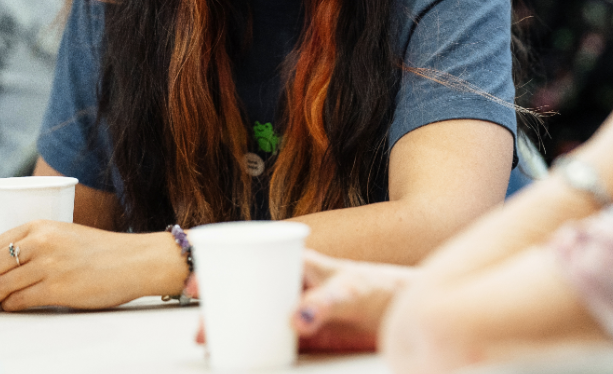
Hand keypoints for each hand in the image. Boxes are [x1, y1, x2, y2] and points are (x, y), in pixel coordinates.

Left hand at [0, 220, 184, 310]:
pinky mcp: (57, 289)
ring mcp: (48, 266)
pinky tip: (8, 308)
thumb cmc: (101, 251)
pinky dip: (7, 307)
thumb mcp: (63, 234)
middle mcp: (41, 242)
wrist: (134, 262)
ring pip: (0, 286)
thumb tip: (1, 267)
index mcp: (40, 226)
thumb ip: (35, 244)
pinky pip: (19, 301)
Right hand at [191, 252, 413, 351]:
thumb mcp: (356, 292)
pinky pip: (275, 339)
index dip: (222, 266)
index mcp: (305, 264)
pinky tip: (240, 356)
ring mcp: (305, 310)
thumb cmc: (387, 291)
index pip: (256, 257)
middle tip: (201, 329)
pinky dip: (254, 346)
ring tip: (212, 346)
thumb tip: (295, 320)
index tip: (196, 284)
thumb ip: (328, 302)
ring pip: (258, 315)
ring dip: (233, 328)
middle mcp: (300, 284)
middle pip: (249, 290)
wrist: (416, 315)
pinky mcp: (314, 335)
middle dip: (220, 306)